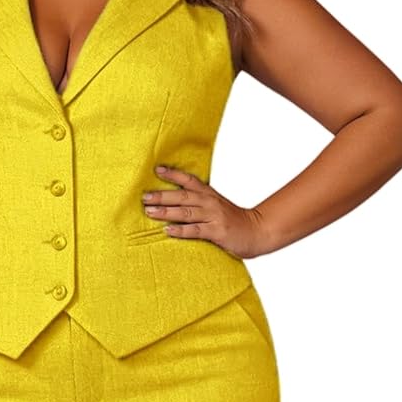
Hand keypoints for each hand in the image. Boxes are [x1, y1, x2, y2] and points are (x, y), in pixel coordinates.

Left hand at [142, 164, 268, 258]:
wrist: (257, 231)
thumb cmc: (233, 220)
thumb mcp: (216, 205)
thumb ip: (198, 201)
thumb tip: (173, 201)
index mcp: (208, 194)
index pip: (189, 180)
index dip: (173, 174)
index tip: (157, 170)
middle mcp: (210, 202)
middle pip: (182, 196)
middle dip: (162, 195)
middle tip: (145, 197)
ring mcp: (213, 216)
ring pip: (185, 212)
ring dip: (166, 211)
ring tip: (150, 211)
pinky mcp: (216, 231)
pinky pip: (195, 230)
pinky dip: (180, 230)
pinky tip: (167, 230)